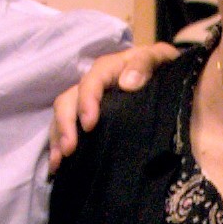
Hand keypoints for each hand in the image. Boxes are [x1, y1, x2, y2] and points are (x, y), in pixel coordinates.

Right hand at [43, 39, 180, 164]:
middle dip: (65, 125)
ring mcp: (86, 102)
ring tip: (58, 162)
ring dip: (57, 138)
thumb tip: (127, 83)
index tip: (89, 125)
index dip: (86, 102)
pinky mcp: (86, 118)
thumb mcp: (159, 57)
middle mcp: (91, 85)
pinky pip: (65, 129)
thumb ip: (145, 63)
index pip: (90, 82)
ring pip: (62, 116)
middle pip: (68, 100)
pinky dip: (58, 146)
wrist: (165, 75)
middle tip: (69, 150)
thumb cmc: (160, 65)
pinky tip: (58, 166)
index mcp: (107, 69)